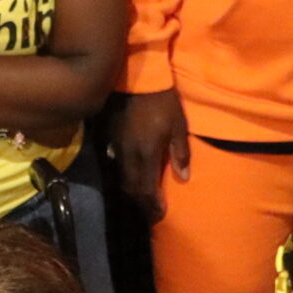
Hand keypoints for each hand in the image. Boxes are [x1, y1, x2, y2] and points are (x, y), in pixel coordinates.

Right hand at [113, 90, 191, 219]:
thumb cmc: (162, 100)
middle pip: (131, 187)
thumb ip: (180, 152)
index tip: (159, 216)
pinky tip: (130, 176)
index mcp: (146, 152)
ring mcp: (116, 145)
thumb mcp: (178, 124)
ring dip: (131, 191)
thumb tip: (183, 178)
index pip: (146, 188)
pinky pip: (115, 163)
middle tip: (149, 214)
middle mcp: (128, 153)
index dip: (152, 206)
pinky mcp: (109, 136)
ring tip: (141, 200)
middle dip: (140, 204)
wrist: (137, 76)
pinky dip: (123, 175)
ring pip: (121, 177)